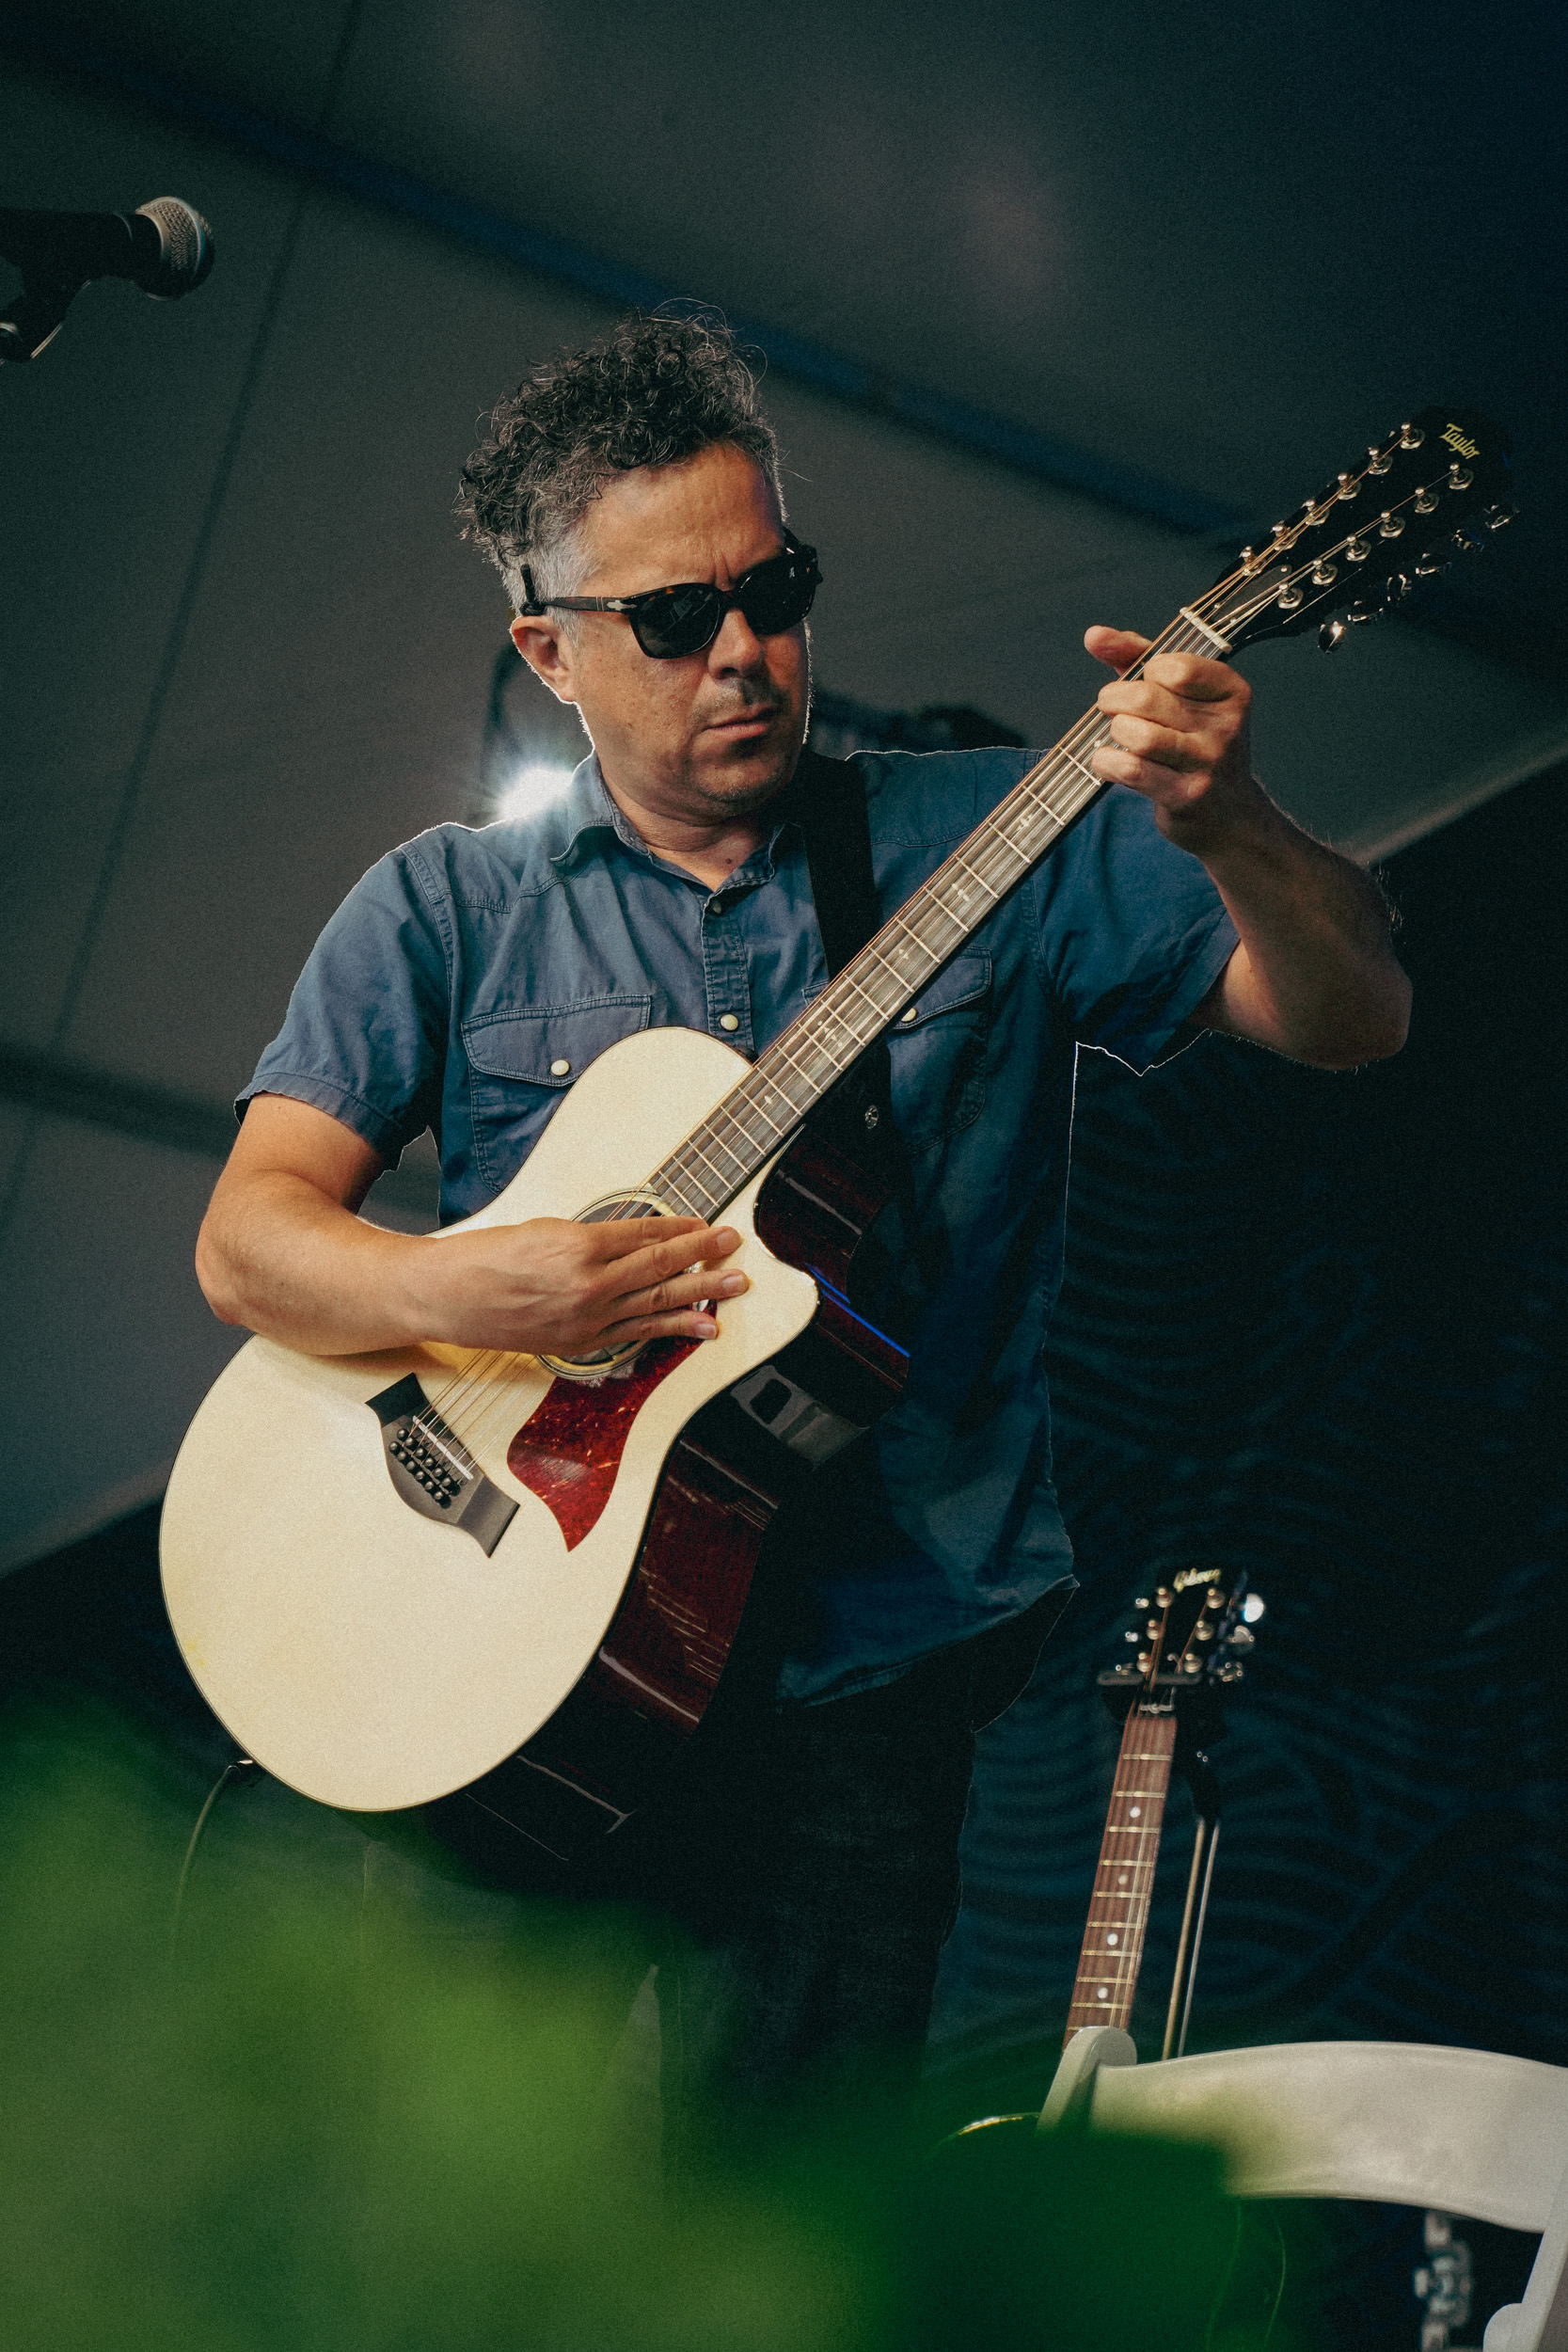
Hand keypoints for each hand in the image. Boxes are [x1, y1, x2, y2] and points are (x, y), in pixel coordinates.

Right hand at [413, 1214, 748, 1356]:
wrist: (445, 1297)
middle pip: (660, 1268)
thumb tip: (636, 1239)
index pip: (645, 1236)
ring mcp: (586, 1319)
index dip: (682, 1229)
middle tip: (736, 1247)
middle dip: (704, 1256)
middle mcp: (588, 1285)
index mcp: (578, 1245)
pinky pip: (637, 1333)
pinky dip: (672, 1329)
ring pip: (656, 1304)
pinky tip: (700, 1327)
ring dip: (701, 1295)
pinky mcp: (580, 1343)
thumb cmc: (485, 1256)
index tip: (707, 1223)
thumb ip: (593, 1236)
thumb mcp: (544, 1226)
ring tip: (734, 1287)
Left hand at [1085, 625, 1265, 854]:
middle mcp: (1226, 725)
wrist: (1229, 816)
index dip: (1146, 671)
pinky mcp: (1187, 796)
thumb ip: (1138, 658)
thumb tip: (1093, 635)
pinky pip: (1132, 770)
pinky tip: (1108, 761)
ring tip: (1118, 735)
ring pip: (1138, 735)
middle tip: (1110, 706)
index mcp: (1231, 692)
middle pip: (1147, 699)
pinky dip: (1107, 762)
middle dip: (1114, 700)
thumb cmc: (1195, 745)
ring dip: (1115, 732)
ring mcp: (1208, 763)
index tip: (1144, 682)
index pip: (1174, 666)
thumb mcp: (1180, 696)